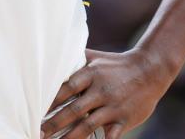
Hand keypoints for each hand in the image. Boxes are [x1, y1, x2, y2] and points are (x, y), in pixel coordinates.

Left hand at [40, 48, 172, 138]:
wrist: (150, 70)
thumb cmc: (116, 64)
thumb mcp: (96, 56)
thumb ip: (75, 58)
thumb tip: (51, 54)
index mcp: (91, 73)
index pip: (66, 88)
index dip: (50, 100)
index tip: (35, 109)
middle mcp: (101, 90)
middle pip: (73, 110)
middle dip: (54, 123)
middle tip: (37, 132)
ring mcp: (113, 107)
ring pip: (87, 126)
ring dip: (69, 137)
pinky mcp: (124, 120)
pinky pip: (110, 136)